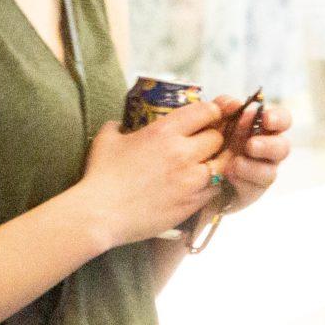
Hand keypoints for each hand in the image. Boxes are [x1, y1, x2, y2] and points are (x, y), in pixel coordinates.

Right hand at [77, 98, 223, 248]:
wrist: (101, 214)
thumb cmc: (101, 175)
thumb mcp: (107, 139)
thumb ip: (118, 126)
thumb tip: (120, 124)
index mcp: (164, 131)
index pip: (205, 111)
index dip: (211, 112)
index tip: (207, 117)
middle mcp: (183, 152)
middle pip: (217, 137)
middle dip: (212, 137)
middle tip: (202, 143)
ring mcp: (191, 179)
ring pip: (223, 164)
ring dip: (216, 162)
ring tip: (204, 164)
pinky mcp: (192, 203)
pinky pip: (215, 188)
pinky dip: (211, 184)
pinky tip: (198, 185)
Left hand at [209, 96, 293, 214]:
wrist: (192, 170)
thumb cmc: (209, 138)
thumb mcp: (212, 119)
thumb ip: (222, 107)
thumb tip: (235, 103)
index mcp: (263, 129)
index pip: (282, 121)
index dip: (279, 119)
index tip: (266, 119)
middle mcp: (267, 150)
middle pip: (283, 148)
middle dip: (269, 146)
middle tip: (251, 145)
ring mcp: (261, 172)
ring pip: (271, 172)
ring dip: (254, 167)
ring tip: (236, 163)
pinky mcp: (251, 191)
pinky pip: (254, 189)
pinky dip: (242, 181)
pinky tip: (229, 175)